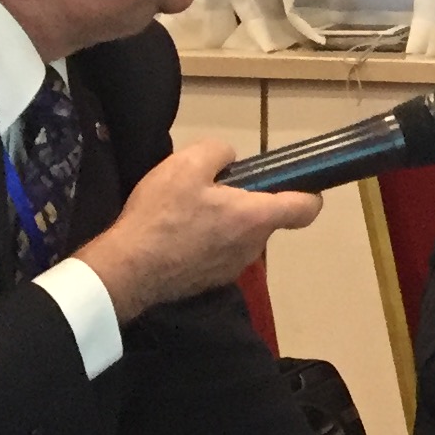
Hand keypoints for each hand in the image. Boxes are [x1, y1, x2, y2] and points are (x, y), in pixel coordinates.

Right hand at [71, 139, 316, 323]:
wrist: (126, 271)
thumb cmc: (161, 216)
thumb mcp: (187, 164)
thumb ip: (219, 152)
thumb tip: (230, 161)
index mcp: (256, 218)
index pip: (307, 208)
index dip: (308, 192)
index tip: (290, 181)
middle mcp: (253, 247)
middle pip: (265, 218)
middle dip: (246, 202)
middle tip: (210, 190)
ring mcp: (232, 269)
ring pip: (241, 236)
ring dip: (224, 223)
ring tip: (186, 212)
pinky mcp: (210, 282)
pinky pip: (219, 253)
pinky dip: (207, 242)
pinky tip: (176, 235)